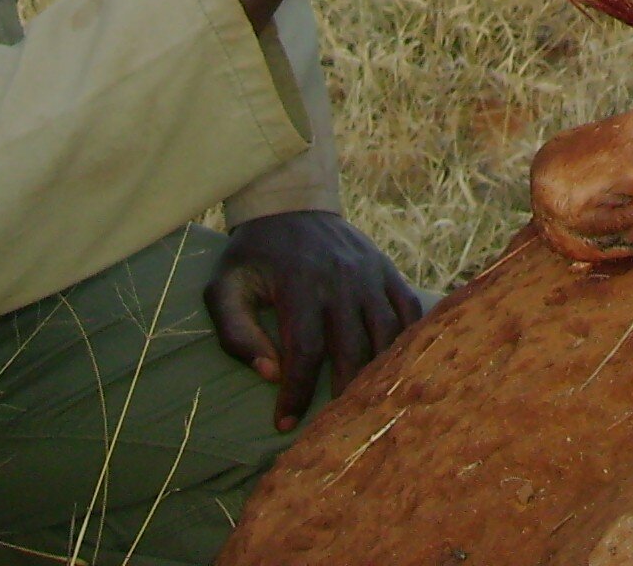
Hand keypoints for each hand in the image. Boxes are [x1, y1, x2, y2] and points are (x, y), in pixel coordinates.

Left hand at [205, 211, 429, 430]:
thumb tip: (269, 373)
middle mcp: (341, 279)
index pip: (304, 352)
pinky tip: (396, 367)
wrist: (290, 205)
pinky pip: (408, 311)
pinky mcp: (386, 270)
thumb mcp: (224, 287)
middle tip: (332, 427)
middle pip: (351, 349)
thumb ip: (236, 332)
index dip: (297, 394)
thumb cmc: (253, 256)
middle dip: (341, 395)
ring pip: (387, 334)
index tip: (284, 425)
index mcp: (300, 284)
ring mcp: (369, 274)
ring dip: (379, 373)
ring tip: (364, 404)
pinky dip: (408, 341)